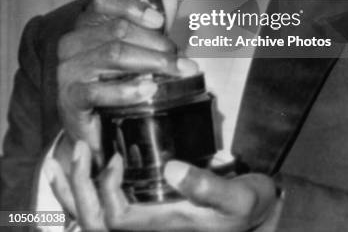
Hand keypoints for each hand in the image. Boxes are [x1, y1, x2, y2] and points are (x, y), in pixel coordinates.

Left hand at [48, 141, 282, 231]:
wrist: (259, 211)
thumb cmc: (248, 205)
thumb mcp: (237, 196)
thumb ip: (207, 186)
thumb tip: (172, 168)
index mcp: (166, 223)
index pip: (117, 218)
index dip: (106, 190)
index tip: (114, 156)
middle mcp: (151, 224)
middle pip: (96, 222)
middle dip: (78, 187)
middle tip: (78, 147)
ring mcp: (149, 215)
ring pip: (96, 215)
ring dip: (76, 187)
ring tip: (65, 156)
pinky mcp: (152, 203)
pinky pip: (110, 201)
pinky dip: (90, 185)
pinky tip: (87, 163)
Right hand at [56, 0, 195, 167]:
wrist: (96, 127)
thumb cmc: (117, 82)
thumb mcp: (140, 48)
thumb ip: (154, 22)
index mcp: (87, 24)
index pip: (104, 1)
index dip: (133, 6)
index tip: (160, 20)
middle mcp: (73, 42)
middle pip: (117, 29)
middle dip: (155, 41)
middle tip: (179, 56)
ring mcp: (69, 69)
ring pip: (114, 54)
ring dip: (151, 62)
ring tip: (175, 70)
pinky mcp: (70, 97)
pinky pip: (99, 89)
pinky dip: (128, 89)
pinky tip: (149, 90)